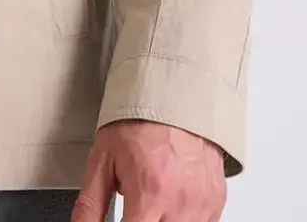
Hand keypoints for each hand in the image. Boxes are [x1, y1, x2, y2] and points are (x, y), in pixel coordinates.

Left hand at [70, 119, 226, 220]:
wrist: (174, 96)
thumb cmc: (139, 123)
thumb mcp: (102, 160)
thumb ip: (90, 205)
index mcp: (150, 193)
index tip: (121, 219)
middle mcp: (181, 203)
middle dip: (141, 221)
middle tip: (136, 208)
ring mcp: (202, 204)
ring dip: (163, 221)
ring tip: (151, 203)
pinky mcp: (216, 202)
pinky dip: (183, 218)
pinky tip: (171, 203)